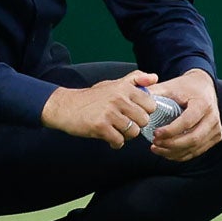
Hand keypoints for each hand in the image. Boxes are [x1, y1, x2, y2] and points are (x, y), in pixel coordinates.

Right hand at [41, 70, 159, 147]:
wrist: (65, 106)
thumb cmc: (92, 97)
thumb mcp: (113, 83)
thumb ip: (135, 79)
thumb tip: (156, 77)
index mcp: (124, 88)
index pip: (151, 105)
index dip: (144, 112)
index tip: (133, 114)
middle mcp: (119, 99)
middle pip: (144, 120)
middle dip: (136, 125)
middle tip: (124, 124)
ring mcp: (110, 113)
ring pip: (133, 132)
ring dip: (126, 135)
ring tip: (117, 131)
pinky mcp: (100, 126)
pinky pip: (119, 141)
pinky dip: (116, 143)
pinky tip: (109, 138)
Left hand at [147, 68, 221, 161]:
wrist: (203, 87)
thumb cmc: (185, 87)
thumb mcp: (170, 86)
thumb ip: (153, 92)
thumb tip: (136, 100)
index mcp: (203, 103)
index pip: (187, 122)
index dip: (170, 131)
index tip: (155, 133)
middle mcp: (213, 117)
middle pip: (193, 139)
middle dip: (171, 144)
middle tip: (154, 143)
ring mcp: (216, 129)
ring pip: (195, 148)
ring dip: (174, 152)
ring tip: (156, 148)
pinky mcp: (215, 137)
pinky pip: (197, 151)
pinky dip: (181, 155)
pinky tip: (166, 152)